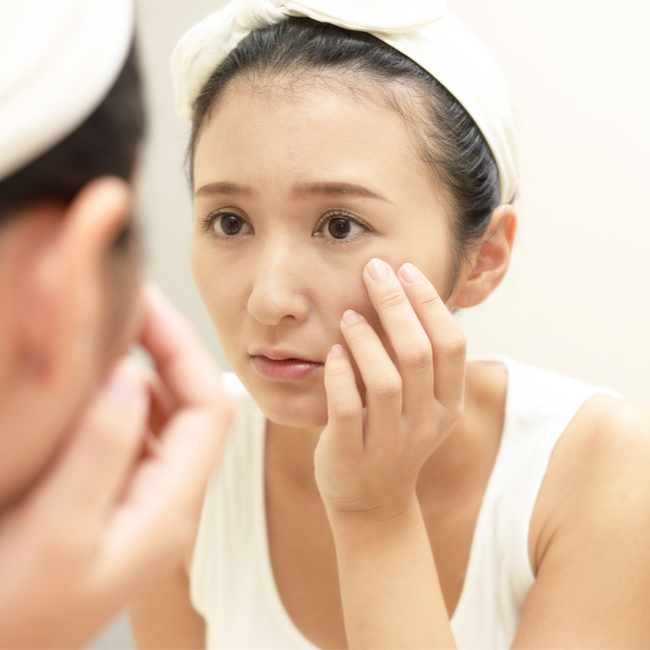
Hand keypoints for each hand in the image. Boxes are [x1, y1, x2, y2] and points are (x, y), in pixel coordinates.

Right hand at [0, 286, 234, 648]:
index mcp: (171, 507)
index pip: (210, 406)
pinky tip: (93, 383)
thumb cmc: (14, 615)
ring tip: (112, 331)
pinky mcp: (118, 503)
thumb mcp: (58, 535)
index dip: (184, 347)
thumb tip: (131, 378)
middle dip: (168, 349)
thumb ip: (101, 453)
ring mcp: (146, 502)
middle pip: (195, 405)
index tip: (145, 303)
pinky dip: (124, 398)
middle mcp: (170, 502)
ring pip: (167, 417)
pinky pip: (137, 435)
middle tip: (126, 306)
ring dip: (148, 369)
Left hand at [314, 258, 465, 522]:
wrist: (372, 502)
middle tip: (375, 270)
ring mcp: (389, 442)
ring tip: (349, 315)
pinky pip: (345, 408)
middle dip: (397, 304)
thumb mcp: (422, 404)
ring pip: (386, 381)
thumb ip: (419, 360)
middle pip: (419, 354)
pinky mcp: (352, 454)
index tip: (406, 270)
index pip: (451, 345)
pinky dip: (339, 375)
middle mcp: (426, 423)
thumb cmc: (393, 436)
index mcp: (448, 405)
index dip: (430, 303)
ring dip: (366, 340)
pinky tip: (333, 352)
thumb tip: (402, 292)